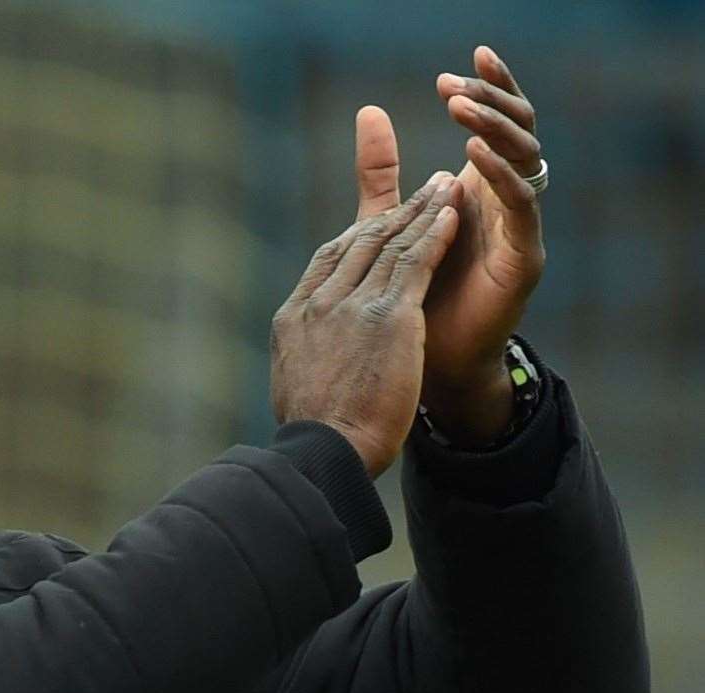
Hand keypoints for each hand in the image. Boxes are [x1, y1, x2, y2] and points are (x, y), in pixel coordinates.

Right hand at [272, 175, 462, 477]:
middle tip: (424, 189)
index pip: (328, 262)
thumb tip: (308, 364)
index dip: (357, 237)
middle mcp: (320, 303)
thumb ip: (306, 359)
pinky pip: (415, 262)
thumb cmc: (314, 435)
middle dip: (395, 212)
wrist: (325, 449)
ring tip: (446, 187)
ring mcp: (352, 306)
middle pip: (359, 243)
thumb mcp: (295, 386)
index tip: (380, 222)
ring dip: (422, 211)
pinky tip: (453, 214)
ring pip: (391, 245)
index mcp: (294, 318)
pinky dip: (435, 234)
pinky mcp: (389, 316)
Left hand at [354, 46, 545, 442]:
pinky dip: (501, 178)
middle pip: (518, 131)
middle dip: (491, 102)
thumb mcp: (388, 223)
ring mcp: (519, 228)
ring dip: (495, 130)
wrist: (424, 370)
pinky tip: (472, 160)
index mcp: (479, 188)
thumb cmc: (409, 300)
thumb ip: (382, 173)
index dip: (483, 92)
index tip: (449, 73)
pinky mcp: (523, 258)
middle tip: (457, 85)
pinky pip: (522, 206)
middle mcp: (505, 202)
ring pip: (526, 160)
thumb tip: (368, 110)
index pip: (495, 124)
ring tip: (462, 109)